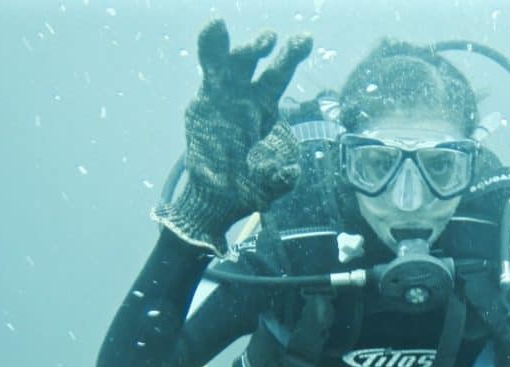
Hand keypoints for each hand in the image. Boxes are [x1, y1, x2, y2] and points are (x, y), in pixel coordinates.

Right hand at [152, 19, 312, 253]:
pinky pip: (208, 68)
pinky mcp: (204, 98)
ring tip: (255, 38)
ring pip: (233, 62)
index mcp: (265, 110)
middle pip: (258, 64)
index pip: (279, 77)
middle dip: (267, 47)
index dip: (291, 56)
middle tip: (272, 38)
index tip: (305, 39)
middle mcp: (246, 97)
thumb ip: (281, 179)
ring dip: (244, 48)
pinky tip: (215, 25)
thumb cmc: (247, 190)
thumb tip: (290, 170)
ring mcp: (224, 95)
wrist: (215, 198)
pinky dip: (210, 45)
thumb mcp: (270, 187)